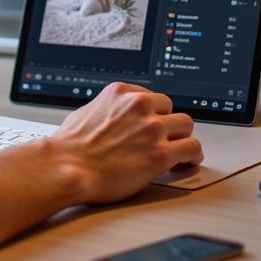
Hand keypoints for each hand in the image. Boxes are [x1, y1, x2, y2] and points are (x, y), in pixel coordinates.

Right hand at [52, 82, 201, 204]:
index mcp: (121, 92)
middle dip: (168, 125)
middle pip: (170, 109)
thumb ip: (107, 110)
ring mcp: (152, 129)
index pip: (151, 97)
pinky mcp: (161, 154)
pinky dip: (192, 156)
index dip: (153, 114)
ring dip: (182, 138)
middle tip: (164, 140)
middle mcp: (139, 105)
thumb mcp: (86, 112)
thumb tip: (113, 119)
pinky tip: (188, 162)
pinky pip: (192, 148)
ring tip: (178, 151)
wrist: (68, 167)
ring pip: (186, 125)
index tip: (155, 124)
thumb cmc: (70, 146)